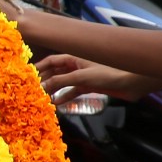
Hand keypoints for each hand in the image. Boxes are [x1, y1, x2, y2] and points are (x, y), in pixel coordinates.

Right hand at [35, 53, 154, 100]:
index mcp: (74, 57)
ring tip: (43, 98)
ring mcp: (83, 75)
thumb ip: (60, 82)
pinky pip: (73, 91)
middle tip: (32, 90)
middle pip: (56, 72)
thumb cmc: (109, 73)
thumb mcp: (81, 77)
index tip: (27, 77)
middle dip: (45, 80)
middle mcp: (77, 65)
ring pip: (63, 82)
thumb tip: (41, 87)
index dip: (39, 68)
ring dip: (54, 90)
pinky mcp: (90, 86)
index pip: (51, 61)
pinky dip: (66, 96)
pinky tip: (58, 103)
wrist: (133, 82)